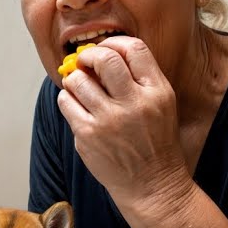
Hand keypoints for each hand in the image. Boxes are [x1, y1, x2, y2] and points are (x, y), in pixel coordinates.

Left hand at [57, 36, 189, 207]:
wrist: (152, 186)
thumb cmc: (155, 143)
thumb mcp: (162, 105)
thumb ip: (140, 78)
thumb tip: (104, 52)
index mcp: (157, 92)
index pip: (134, 48)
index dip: (114, 42)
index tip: (105, 49)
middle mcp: (134, 103)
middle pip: (104, 58)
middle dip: (89, 55)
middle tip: (85, 62)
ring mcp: (109, 120)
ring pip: (78, 79)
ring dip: (75, 78)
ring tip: (81, 87)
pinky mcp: (88, 135)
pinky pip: (66, 102)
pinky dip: (67, 98)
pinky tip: (76, 105)